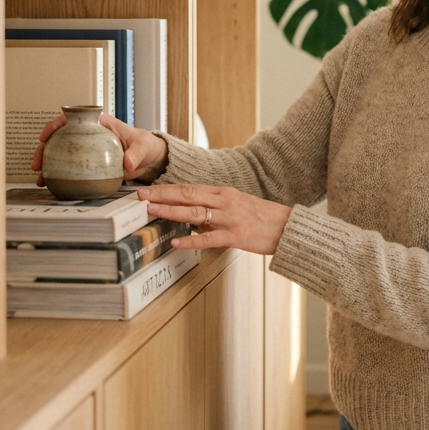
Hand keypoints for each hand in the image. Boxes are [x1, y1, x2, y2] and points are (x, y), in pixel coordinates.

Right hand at [30, 113, 168, 184]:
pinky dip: (61, 176)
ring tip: (40, 179)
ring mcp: (87, 150)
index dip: (55, 125)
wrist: (150, 159)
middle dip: (44, 149)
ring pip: (61, 154)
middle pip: (60, 138)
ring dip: (48, 165)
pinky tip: (53, 186)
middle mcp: (89, 135)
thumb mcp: (143, 146)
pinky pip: (72, 169)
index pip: (72, 119)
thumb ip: (135, 154)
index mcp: (99, 124)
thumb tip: (127, 163)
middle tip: (37, 164)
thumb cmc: (145, 145)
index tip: (45, 137)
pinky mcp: (89, 165)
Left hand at [136, 184, 291, 254]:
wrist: (287, 227)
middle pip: (188, 195)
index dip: (167, 188)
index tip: (148, 189)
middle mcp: (225, 201)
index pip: (189, 187)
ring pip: (195, 212)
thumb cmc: (262, 217)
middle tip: (141, 196)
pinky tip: (176, 242)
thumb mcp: (236, 205)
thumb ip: (214, 208)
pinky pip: (209, 238)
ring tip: (152, 211)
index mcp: (223, 192)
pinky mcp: (236, 236)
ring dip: (171, 211)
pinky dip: (191, 240)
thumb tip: (192, 214)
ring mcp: (230, 218)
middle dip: (162, 195)